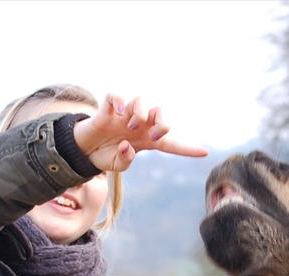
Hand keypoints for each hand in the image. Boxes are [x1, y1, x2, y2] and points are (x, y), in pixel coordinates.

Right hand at [72, 94, 207, 171]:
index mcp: (145, 141)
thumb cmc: (105, 156)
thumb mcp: (118, 166)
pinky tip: (116, 112)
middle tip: (153, 136)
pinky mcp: (108, 108)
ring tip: (129, 126)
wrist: (84, 150)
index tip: (205, 152)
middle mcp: (138, 125)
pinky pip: (116, 96)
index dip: (187, 149)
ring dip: (139, 114)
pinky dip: (119, 101)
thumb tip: (127, 145)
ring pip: (141, 102)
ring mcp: (123, 115)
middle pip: (159, 114)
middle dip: (162, 123)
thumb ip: (126, 159)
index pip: (170, 144)